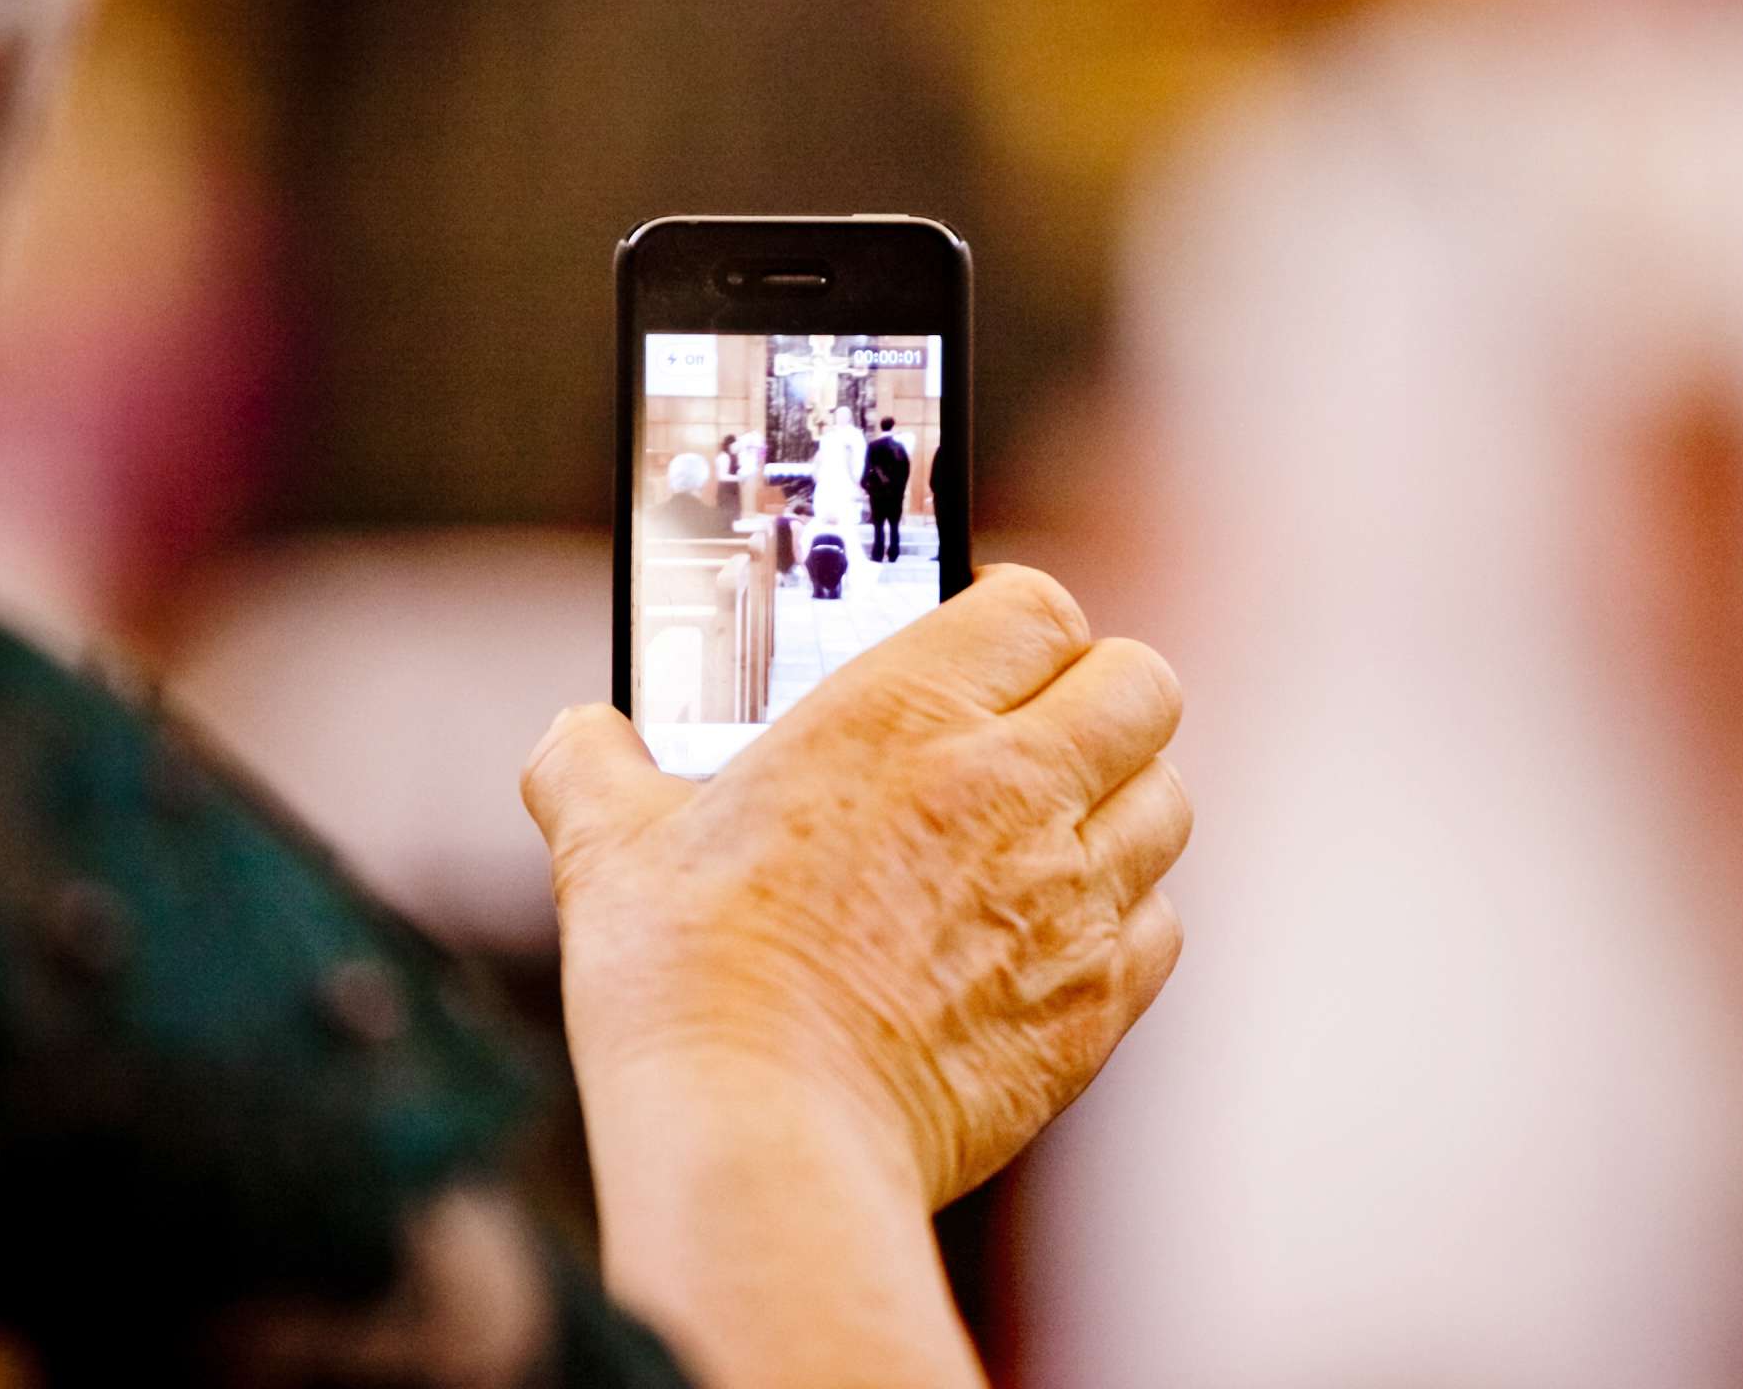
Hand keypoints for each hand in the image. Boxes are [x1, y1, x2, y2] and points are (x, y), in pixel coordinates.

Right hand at [524, 564, 1188, 1207]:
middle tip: (1035, 729)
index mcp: (905, 712)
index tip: (978, 641)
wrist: (759, 1137)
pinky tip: (1053, 938)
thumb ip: (592, 765)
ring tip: (1051, 831)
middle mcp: (1012, 786)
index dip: (1013, 616)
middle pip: (1139, 685)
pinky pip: (1159, 925)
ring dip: (1119, 803)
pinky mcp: (1093, 1003)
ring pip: (1166, 800)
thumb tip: (576, 740)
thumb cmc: (683, 982)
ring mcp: (1069, 896)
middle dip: (1097, 695)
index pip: (1036, 605)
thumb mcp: (607, 845)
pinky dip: (1123, 921)